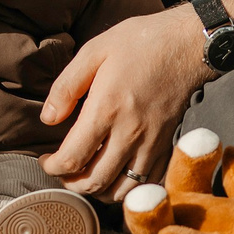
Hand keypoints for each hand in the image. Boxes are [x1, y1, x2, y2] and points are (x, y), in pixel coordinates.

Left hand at [38, 6, 212, 199]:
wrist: (187, 44)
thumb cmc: (139, 42)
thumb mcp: (94, 51)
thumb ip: (66, 87)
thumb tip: (48, 118)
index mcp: (106, 109)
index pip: (72, 158)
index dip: (53, 167)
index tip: (47, 160)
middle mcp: (130, 133)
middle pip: (94, 182)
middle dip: (71, 183)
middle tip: (63, 171)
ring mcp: (152, 143)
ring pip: (122, 190)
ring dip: (99, 190)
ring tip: (86, 175)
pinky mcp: (167, 145)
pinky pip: (147, 183)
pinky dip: (128, 189)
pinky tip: (116, 175)